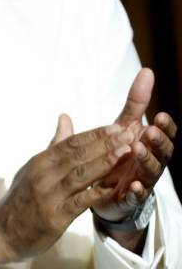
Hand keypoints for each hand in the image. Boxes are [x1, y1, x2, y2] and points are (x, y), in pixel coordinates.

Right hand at [0, 118, 131, 268]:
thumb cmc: (21, 199)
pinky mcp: (54, 217)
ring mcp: (49, 196)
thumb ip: (54, 145)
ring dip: (105, 162)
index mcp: (40, 162)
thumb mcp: (33, 168)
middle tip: (128, 134)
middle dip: (105, 143)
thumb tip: (65, 118)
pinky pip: (79, 202)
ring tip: (126, 152)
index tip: (116, 127)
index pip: (70, 143)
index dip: (94, 134)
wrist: (2, 232)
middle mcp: (43, 175)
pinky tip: (113, 186)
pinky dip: (96, 193)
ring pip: (80, 175)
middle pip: (78, 155)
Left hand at [92, 68, 176, 221]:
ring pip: (151, 171)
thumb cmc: (118, 153)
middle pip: (163, 152)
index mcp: (150, 144)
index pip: (166, 134)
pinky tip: (133, 186)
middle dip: (159, 141)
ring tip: (138, 150)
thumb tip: (147, 72)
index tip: (159, 116)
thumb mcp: (125, 125)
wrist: (102, 188)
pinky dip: (136, 191)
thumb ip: (135, 103)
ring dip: (146, 161)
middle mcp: (150, 161)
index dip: (166, 127)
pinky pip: (136, 196)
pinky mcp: (129, 197)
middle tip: (150, 132)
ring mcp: (141, 180)